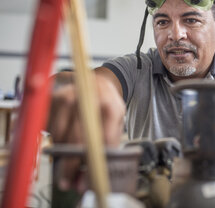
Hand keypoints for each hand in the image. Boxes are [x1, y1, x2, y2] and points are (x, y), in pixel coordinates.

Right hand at [47, 71, 125, 189]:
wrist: (97, 81)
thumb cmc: (108, 104)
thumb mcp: (117, 120)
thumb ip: (109, 143)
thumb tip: (95, 169)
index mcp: (110, 107)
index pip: (100, 140)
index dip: (92, 162)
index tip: (85, 179)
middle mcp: (88, 101)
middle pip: (76, 140)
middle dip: (71, 166)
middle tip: (68, 181)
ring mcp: (69, 98)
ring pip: (60, 137)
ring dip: (62, 153)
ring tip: (68, 157)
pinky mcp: (54, 98)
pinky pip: (49, 128)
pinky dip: (54, 138)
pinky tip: (63, 138)